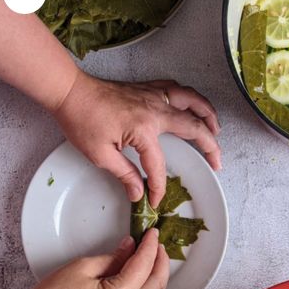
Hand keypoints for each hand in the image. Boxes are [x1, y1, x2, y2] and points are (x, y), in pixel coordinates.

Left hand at [54, 71, 220, 206]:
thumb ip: (124, 174)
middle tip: (218, 162)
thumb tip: (138, 193)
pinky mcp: (148, 88)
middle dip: (210, 146)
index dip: (158, 186)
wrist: (70, 91)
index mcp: (143, 129)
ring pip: (193, 101)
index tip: (155, 199)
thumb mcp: (100, 155)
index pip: (158, 165)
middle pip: (193, 127)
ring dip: (209, 116)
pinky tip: (193, 107)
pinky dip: (191, 99)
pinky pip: (178, 90)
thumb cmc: (81, 120)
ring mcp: (154, 95)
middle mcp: (155, 109)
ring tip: (217, 131)